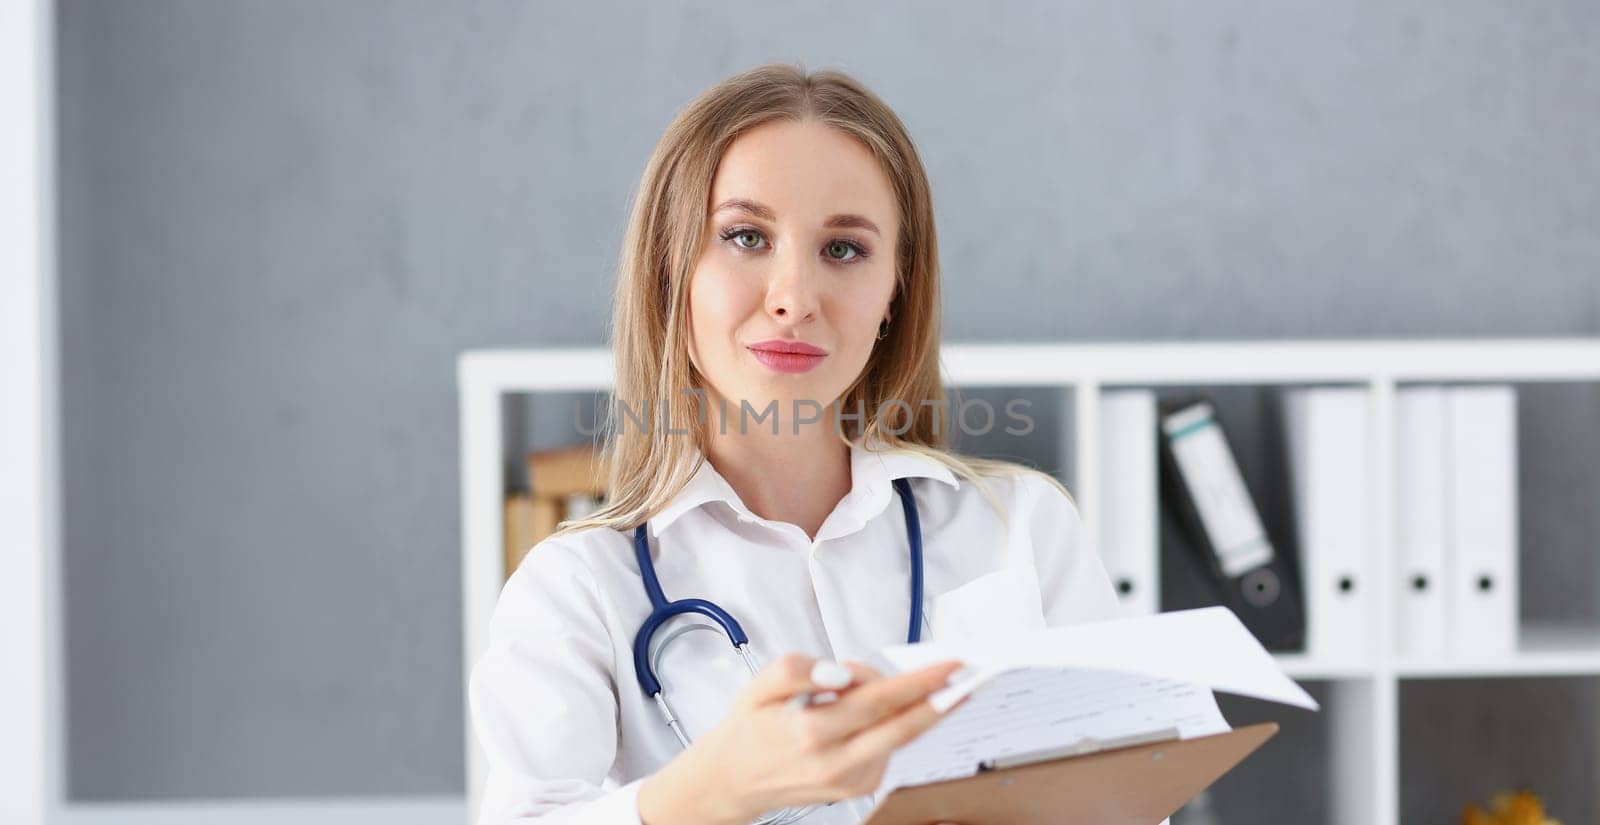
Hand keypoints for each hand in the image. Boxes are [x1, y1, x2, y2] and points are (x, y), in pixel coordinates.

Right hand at [637, 653, 967, 824]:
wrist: (731, 781)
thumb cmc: (748, 729)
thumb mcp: (758, 687)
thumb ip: (797, 669)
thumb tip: (840, 672)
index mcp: (811, 732)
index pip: (879, 701)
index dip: (921, 682)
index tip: (951, 666)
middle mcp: (835, 763)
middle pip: (905, 728)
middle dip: (942, 700)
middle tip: (969, 677)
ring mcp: (848, 782)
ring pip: (897, 737)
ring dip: (901, 707)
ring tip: (855, 689)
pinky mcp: (856, 790)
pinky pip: (887, 750)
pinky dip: (887, 726)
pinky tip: (859, 715)